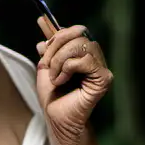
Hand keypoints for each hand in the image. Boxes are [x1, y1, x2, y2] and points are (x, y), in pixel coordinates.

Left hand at [34, 19, 112, 144]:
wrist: (56, 118)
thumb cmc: (53, 97)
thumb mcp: (45, 67)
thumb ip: (48, 48)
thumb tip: (42, 26)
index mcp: (82, 54)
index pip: (75, 31)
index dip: (58, 32)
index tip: (41, 35)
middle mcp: (94, 57)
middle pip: (78, 33)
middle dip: (56, 46)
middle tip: (47, 65)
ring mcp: (100, 67)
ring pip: (81, 45)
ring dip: (60, 59)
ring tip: (55, 76)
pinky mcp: (103, 78)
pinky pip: (85, 60)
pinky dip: (68, 68)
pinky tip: (63, 80)